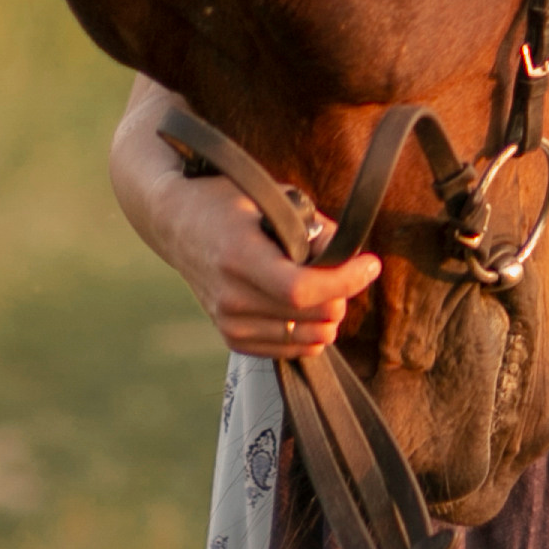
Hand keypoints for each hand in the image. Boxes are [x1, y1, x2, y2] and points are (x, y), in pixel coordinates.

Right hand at [110, 76, 380, 360]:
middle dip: (342, 292)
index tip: (371, 263)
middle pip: (314, 316)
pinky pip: (294, 350)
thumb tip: (348, 260)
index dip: (345, 281)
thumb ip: (314, 229)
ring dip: (328, 313)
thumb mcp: (273, 198)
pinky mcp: (232, 338)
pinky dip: (310, 331)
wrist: (177, 223)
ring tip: (317, 282)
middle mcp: (230, 297)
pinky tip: (304, 304)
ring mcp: (229, 323)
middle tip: (339, 265)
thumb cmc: (229, 202)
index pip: (302, 289)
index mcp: (238, 256)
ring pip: (311, 339)